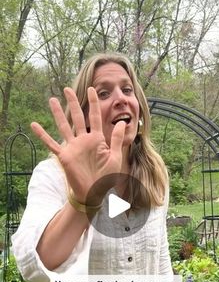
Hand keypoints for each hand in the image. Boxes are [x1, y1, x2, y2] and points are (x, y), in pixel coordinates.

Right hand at [31, 87, 125, 203]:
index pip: (95, 117)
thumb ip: (116, 139)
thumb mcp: (115, 156)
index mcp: (97, 139)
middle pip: (77, 117)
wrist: (95, 192)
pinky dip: (42, 135)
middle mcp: (84, 140)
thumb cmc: (106, 177)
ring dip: (57, 113)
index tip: (92, 89)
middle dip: (73, 103)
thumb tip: (122, 122)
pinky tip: (34, 125)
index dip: (93, 103)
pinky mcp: (65, 156)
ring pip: (64, 126)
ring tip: (52, 100)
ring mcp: (73, 147)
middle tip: (67, 89)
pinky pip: (51, 144)